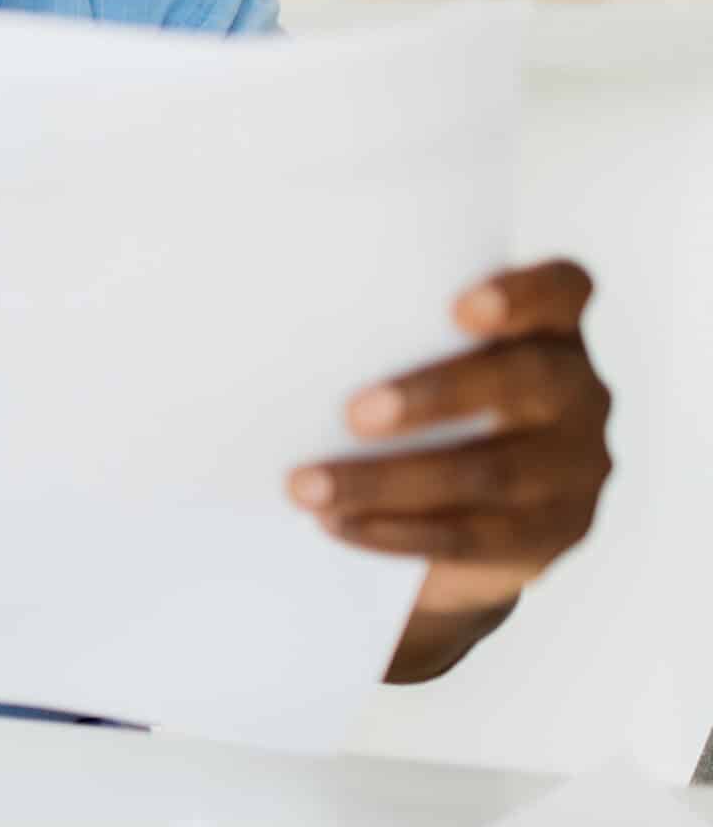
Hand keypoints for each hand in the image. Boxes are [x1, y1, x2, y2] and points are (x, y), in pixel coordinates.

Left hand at [287, 260, 613, 681]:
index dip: (523, 293)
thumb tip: (248, 325)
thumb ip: (379, 340)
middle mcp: (579, 391)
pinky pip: (473, 538)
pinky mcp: (551, 535)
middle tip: (353, 413)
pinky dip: (397, 532)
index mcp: (548, 329)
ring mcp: (575, 466)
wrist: (471, 518)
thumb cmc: (421, 410)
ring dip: (388, 481)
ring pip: (491, 473)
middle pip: (525, 382)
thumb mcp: (415, 365)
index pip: (565, 288)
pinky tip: (337, 526)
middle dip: (436, 395)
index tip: (459, 307)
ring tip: (306, 488)